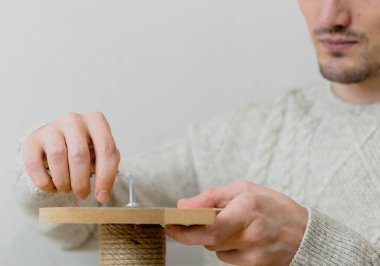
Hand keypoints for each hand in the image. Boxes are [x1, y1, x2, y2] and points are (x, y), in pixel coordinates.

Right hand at [22, 112, 119, 202]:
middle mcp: (74, 120)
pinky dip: (44, 182)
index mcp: (96, 121)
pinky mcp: (33, 139)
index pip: (106, 149)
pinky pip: (35, 164)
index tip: (102, 196)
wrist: (59, 140)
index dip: (105, 177)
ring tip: (67, 188)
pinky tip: (52, 186)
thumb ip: (108, 170)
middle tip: (82, 194)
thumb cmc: (86, 147)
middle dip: (81, 182)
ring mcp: (52, 127)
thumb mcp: (102, 153)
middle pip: (79, 155)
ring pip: (57, 157)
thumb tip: (103, 194)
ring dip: (63, 181)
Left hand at [165, 180, 307, 265]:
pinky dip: (227, 248)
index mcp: (248, 208)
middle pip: (209, 240)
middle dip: (195, 232)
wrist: (304, 232)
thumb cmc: (272, 206)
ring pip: (216, 249)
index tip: (170, 224)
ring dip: (214, 238)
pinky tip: (241, 238)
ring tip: (231, 226)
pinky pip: (227, 258)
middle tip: (189, 223)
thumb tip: (182, 205)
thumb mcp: (243, 190)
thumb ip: (211, 197)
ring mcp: (255, 254)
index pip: (211, 226)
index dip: (186, 229)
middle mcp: (252, 233)